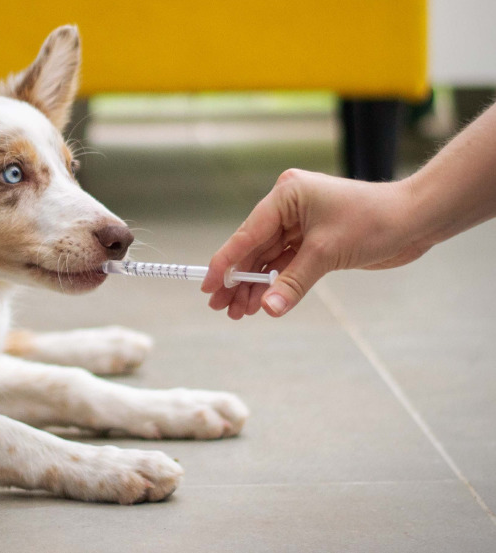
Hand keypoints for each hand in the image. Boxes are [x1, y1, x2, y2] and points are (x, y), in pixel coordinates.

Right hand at [201, 169, 429, 317]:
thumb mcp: (327, 253)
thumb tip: (269, 308)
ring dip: (255, 286)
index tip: (208, 285)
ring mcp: (300, 223)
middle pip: (253, 248)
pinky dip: (275, 283)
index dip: (226, 262)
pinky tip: (262, 302)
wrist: (416, 220)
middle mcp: (288, 206)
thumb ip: (293, 282)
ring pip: (267, 259)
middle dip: (238, 280)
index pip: (247, 233)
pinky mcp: (313, 240)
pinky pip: (285, 263)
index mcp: (286, 195)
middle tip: (220, 307)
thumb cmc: (374, 221)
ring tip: (239, 313)